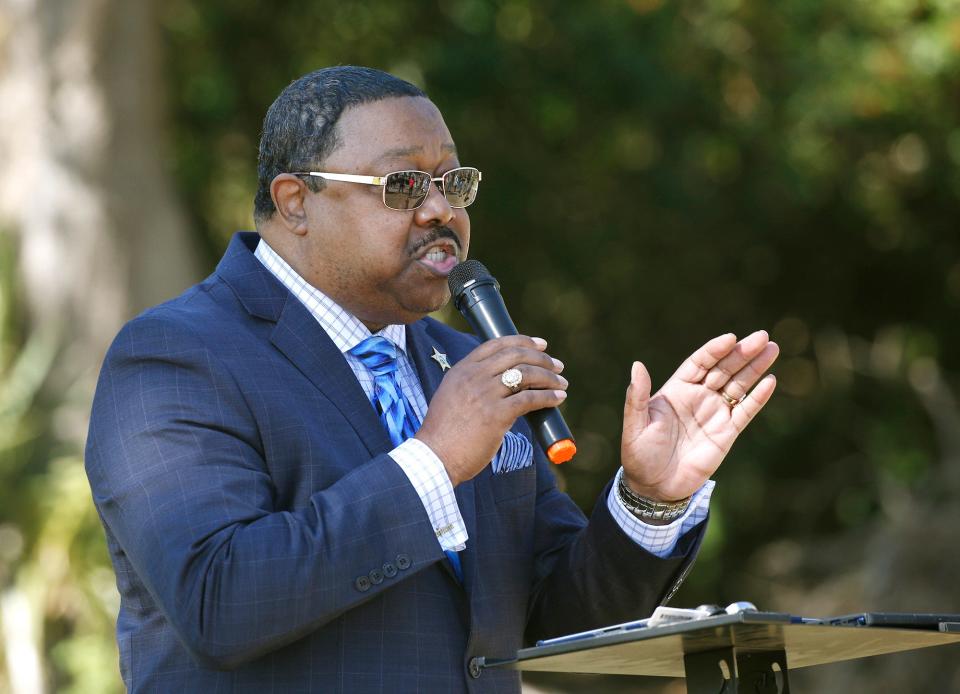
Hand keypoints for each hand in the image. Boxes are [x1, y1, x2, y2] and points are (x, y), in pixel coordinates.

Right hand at [416, 335, 567, 485]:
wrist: (435, 457)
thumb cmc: (444, 434)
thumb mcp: (451, 397)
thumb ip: (472, 386)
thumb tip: (502, 385)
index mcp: (461, 370)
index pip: (496, 344)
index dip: (522, 341)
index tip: (541, 344)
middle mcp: (473, 377)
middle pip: (515, 355)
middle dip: (541, 358)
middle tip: (557, 365)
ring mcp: (485, 395)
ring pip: (526, 375)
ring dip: (549, 378)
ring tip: (561, 384)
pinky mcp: (497, 415)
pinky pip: (529, 399)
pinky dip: (548, 397)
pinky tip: (557, 399)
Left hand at [620, 330, 778, 501]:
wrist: (655, 486)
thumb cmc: (640, 454)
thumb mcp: (635, 424)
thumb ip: (637, 396)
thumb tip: (637, 365)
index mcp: (677, 389)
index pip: (700, 362)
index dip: (715, 350)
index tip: (730, 338)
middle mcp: (698, 397)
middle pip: (724, 369)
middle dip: (742, 353)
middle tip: (762, 336)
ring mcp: (714, 413)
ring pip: (739, 385)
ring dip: (755, 368)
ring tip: (772, 348)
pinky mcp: (727, 433)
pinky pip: (745, 411)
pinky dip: (758, 397)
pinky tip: (770, 381)